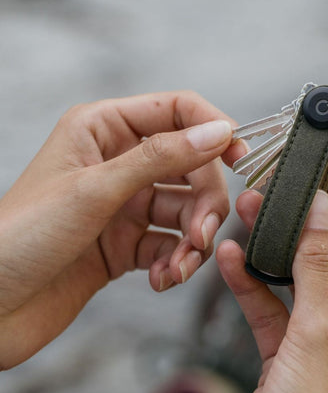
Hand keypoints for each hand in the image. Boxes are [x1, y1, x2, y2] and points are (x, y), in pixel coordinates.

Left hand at [0, 91, 243, 368]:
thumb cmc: (20, 239)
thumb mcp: (94, 190)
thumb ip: (160, 158)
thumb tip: (217, 132)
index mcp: (103, 130)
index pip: (176, 112)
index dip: (212, 129)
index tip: (239, 156)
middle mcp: (118, 164)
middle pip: (190, 169)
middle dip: (204, 204)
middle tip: (201, 235)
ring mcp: (125, 206)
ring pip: (185, 212)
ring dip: (191, 242)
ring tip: (178, 268)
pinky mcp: (127, 244)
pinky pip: (170, 246)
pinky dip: (174, 264)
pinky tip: (162, 280)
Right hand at [208, 164, 327, 392]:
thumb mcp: (317, 338)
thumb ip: (319, 269)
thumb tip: (320, 211)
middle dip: (309, 225)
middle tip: (290, 183)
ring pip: (303, 283)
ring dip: (276, 250)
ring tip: (252, 209)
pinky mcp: (292, 355)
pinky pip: (274, 309)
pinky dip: (253, 285)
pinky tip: (232, 257)